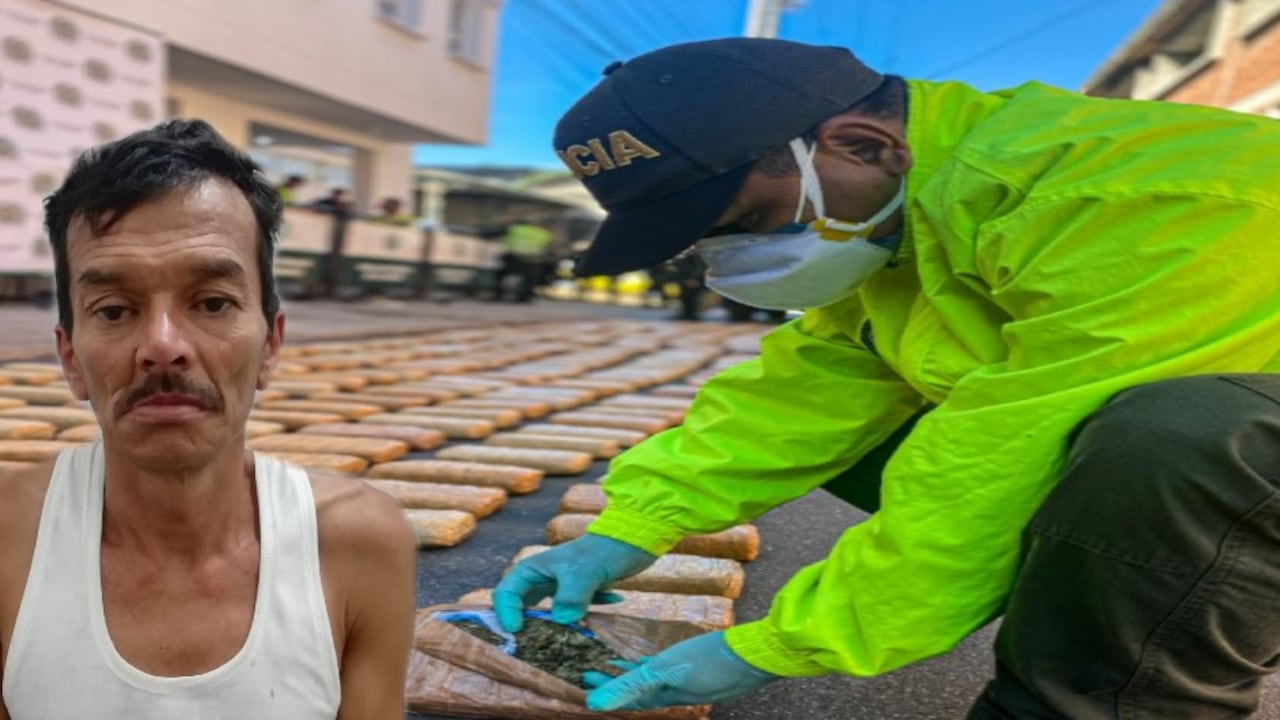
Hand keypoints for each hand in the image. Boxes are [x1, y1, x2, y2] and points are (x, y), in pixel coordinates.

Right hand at [492, 533, 656, 631]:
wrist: (633, 540)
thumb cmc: (604, 551)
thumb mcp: (585, 573)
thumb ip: (570, 598)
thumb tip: (562, 622)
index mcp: (532, 569)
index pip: (506, 594)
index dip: (506, 614)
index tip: (518, 632)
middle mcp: (541, 580)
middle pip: (521, 609)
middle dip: (528, 628)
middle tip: (536, 648)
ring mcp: (558, 589)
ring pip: (546, 616)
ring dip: (554, 629)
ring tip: (566, 641)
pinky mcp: (576, 597)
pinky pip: (569, 615)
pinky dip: (580, 621)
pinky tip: (606, 606)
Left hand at [583, 630, 779, 710]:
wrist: (755, 655)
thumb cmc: (709, 661)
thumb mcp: (664, 671)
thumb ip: (629, 685)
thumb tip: (594, 704)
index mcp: (665, 695)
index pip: (627, 699)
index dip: (605, 692)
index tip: (584, 682)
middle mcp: (675, 692)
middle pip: (637, 690)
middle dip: (614, 682)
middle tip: (593, 671)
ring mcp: (690, 681)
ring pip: (652, 680)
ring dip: (632, 674)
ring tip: (614, 663)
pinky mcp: (701, 668)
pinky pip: (669, 670)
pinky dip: (655, 665)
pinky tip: (653, 656)